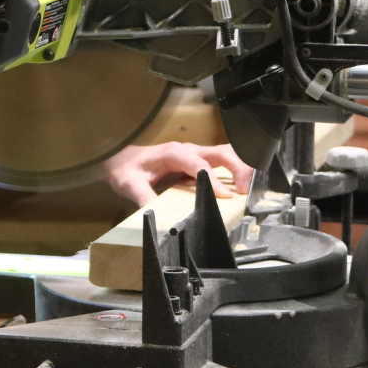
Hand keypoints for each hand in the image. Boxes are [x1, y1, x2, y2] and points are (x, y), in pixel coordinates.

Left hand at [101, 142, 253, 206]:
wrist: (120, 159)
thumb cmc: (125, 167)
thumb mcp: (129, 184)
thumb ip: (143, 198)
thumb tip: (155, 216)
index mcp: (172, 153)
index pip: (199, 164)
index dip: (214, 180)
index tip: (225, 196)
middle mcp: (186, 150)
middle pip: (221, 152)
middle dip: (237, 168)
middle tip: (244, 191)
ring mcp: (194, 155)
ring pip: (225, 153)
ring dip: (240, 167)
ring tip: (247, 189)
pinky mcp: (197, 162)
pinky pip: (221, 162)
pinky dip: (234, 170)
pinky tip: (240, 185)